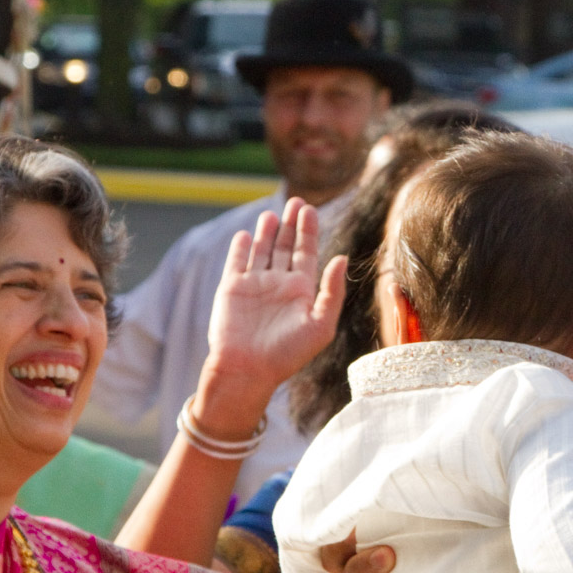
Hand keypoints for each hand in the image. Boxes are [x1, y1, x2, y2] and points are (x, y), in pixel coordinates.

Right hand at [204, 198, 346, 396]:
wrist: (248, 370)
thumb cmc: (287, 354)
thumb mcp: (320, 325)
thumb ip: (332, 292)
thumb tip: (341, 259)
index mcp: (301, 291)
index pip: (306, 253)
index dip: (308, 231)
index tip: (309, 209)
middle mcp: (279, 285)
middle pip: (285, 247)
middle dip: (291, 225)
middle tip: (296, 202)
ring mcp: (254, 285)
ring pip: (262, 251)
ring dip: (267, 232)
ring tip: (272, 214)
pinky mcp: (232, 289)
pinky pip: (236, 263)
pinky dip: (241, 247)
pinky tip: (246, 235)